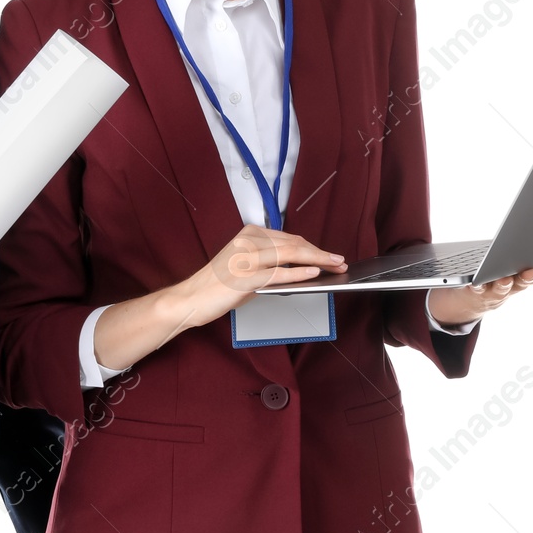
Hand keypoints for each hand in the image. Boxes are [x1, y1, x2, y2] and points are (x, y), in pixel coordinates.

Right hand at [167, 225, 346, 332]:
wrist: (192, 298)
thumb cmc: (219, 286)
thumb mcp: (248, 267)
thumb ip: (271, 262)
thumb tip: (302, 267)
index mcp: (250, 234)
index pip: (290, 238)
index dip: (313, 247)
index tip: (331, 255)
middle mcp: (248, 241)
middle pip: (293, 243)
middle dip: (321, 253)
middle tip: (340, 261)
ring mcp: (246, 257)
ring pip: (290, 254)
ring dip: (317, 260)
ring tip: (335, 266)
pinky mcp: (245, 276)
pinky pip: (278, 272)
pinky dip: (298, 272)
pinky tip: (314, 273)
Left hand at [425, 251, 532, 326]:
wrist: (478, 298)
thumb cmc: (508, 273)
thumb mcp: (529, 263)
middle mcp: (518, 283)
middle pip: (528, 281)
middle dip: (531, 276)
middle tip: (531, 271)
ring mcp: (498, 288)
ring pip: (503, 287)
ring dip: (504, 284)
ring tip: (503, 279)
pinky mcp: (478, 289)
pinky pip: (478, 287)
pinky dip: (478, 285)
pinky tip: (476, 281)